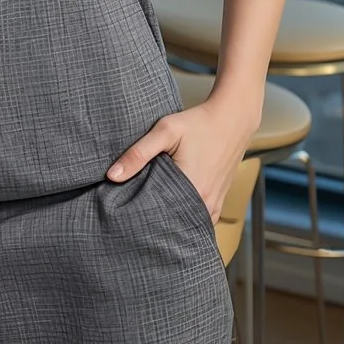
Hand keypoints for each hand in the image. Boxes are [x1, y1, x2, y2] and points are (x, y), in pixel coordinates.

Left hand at [104, 94, 253, 224]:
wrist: (232, 119)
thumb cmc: (198, 123)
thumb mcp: (165, 132)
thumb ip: (138, 154)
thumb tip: (111, 176)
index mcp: (191, 190)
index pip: (158, 216)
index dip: (140, 216)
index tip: (124, 213)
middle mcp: (205, 203)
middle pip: (172, 223)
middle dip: (153, 220)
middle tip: (132, 216)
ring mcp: (214, 205)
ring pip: (187, 224)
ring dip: (170, 221)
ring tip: (150, 214)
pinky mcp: (219, 201)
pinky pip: (200, 220)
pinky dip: (185, 218)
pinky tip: (171, 211)